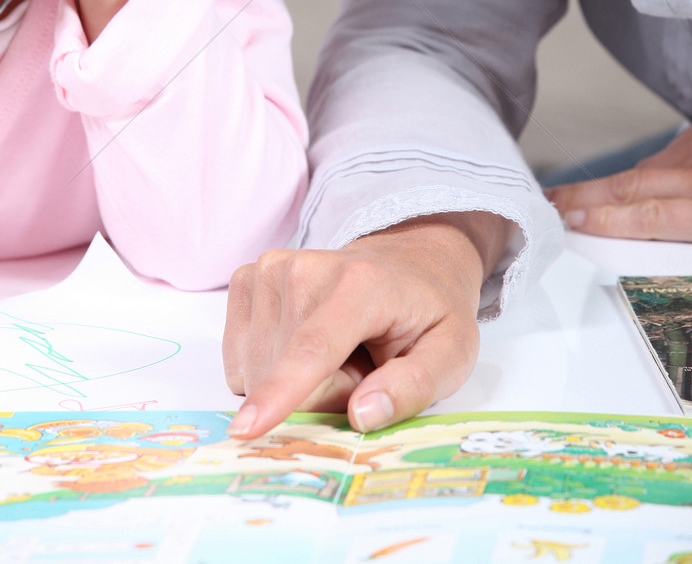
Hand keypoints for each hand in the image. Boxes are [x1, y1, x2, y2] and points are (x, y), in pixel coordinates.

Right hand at [223, 211, 511, 438]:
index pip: (314, 347)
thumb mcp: (452, 354)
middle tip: (362, 368)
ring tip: (338, 353)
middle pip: (286, 372)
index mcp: (362, 284)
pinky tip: (303, 343)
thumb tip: (361, 416)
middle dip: (321, 394)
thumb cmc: (429, 312)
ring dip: (296, 383)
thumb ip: (413, 387)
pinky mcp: (248, 278)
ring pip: (257, 370)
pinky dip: (270, 368)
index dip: (281, 391)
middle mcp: (306, 269)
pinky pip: (239, 359)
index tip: (246, 429)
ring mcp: (271, 269)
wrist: (408, 261)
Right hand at [545, 97, 691, 244]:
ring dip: (622, 184)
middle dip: (585, 197)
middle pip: (634, 185)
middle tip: (549, 204)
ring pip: (655, 164)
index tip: (567, 222)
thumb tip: (659, 247)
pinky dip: (670, 161)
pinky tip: (664, 176)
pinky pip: (682, 143)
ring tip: (581, 199)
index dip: (601, 220)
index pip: (647, 216)